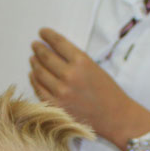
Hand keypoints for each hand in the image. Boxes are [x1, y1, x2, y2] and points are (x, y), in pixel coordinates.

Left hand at [29, 28, 143, 146]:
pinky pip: (39, 90)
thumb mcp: (94, 68)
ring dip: (34, 63)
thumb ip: (75, 60)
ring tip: (33, 59)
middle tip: (35, 46)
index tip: (42, 32)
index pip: (58, 42)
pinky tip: (33, 75)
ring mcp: (62, 92)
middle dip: (38, 48)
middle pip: (45, 56)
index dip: (47, 35)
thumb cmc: (109, 93)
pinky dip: (34, 81)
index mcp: (81, 62)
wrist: (116, 118)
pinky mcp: (58, 106)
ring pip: (39, 73)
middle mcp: (69, 75)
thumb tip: (54, 51)